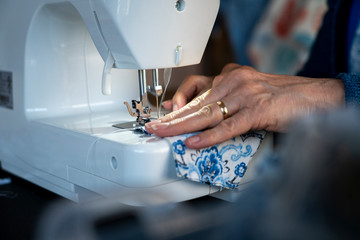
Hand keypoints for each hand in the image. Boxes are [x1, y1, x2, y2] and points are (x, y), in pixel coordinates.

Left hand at [146, 64, 344, 148]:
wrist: (315, 96)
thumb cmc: (282, 97)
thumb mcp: (248, 93)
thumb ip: (224, 101)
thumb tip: (199, 115)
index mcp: (232, 75)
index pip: (196, 88)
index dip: (177, 103)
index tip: (162, 114)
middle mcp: (236, 82)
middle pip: (197, 103)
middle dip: (172, 118)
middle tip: (154, 127)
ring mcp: (246, 96)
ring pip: (208, 114)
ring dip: (183, 126)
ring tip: (165, 134)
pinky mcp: (259, 110)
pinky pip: (228, 126)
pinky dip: (209, 136)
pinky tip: (194, 142)